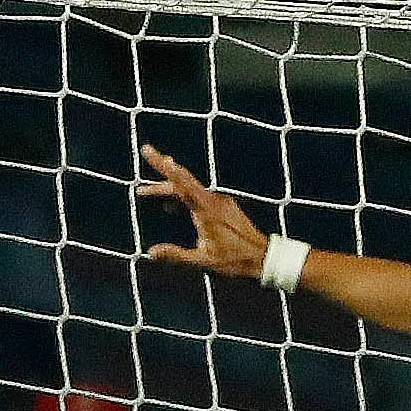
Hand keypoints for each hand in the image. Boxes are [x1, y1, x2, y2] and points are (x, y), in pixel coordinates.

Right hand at [136, 148, 269, 279]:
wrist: (265, 257)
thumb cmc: (236, 260)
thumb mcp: (203, 260)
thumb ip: (176, 255)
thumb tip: (151, 252)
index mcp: (207, 210)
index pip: (181, 182)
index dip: (163, 166)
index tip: (149, 151)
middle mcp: (214, 201)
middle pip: (183, 180)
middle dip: (162, 169)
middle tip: (145, 156)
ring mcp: (220, 203)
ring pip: (189, 188)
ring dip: (168, 188)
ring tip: (145, 192)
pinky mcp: (224, 208)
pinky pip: (198, 197)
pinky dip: (181, 197)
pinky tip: (169, 206)